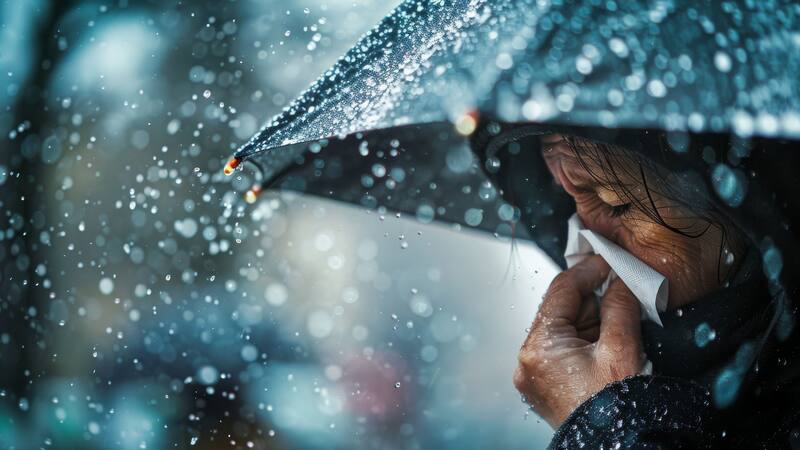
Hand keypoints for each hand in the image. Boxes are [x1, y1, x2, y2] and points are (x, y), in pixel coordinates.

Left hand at [513, 255, 645, 427]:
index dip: (586, 272)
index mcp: (539, 349)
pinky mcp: (543, 386)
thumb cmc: (616, 408)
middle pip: (559, 310)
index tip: (605, 262)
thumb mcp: (622, 349)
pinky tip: (605, 341)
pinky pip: (560, 349)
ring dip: (589, 320)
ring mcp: (533, 375)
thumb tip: (618, 281)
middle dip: (590, 299)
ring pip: (560, 329)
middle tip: (618, 289)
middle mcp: (527, 361)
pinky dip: (582, 339)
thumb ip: (619, 306)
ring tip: (617, 322)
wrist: (618, 447)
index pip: (560, 292)